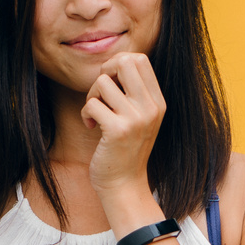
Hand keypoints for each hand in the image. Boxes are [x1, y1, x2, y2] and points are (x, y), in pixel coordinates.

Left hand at [81, 52, 165, 204]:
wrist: (124, 185)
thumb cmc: (125, 149)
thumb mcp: (139, 118)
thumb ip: (133, 92)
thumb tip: (113, 63)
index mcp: (158, 102)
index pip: (140, 59)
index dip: (117, 64)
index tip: (110, 84)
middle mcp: (151, 108)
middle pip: (124, 62)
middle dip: (105, 72)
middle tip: (101, 93)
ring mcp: (136, 119)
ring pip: (102, 83)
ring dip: (92, 97)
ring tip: (96, 115)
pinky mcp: (117, 130)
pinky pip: (92, 104)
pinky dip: (86, 114)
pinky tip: (92, 127)